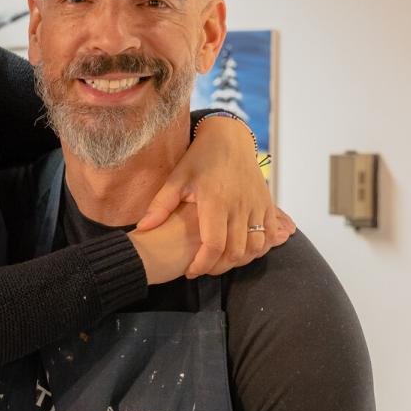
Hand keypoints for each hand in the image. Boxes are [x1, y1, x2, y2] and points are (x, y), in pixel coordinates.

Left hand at [137, 117, 296, 277]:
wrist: (230, 138)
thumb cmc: (200, 159)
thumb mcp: (176, 179)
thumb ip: (160, 205)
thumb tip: (142, 229)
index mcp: (216, 201)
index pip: (213, 245)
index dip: (202, 265)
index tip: (190, 272)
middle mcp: (240, 205)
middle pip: (235, 252)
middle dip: (218, 268)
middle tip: (202, 269)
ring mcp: (257, 205)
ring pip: (254, 248)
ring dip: (238, 261)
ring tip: (219, 261)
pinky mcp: (267, 204)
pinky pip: (269, 236)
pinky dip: (257, 249)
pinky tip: (240, 250)